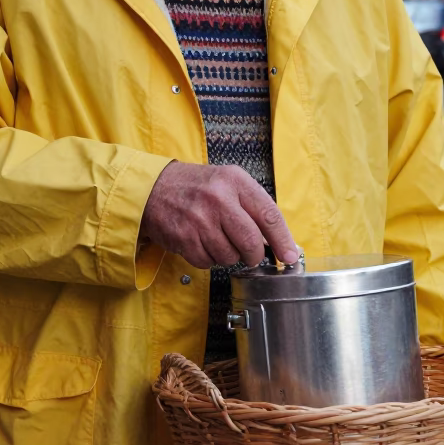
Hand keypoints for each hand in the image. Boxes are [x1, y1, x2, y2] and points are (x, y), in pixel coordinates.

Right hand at [140, 162, 298, 269]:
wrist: (153, 188)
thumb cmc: (197, 188)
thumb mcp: (228, 182)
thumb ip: (254, 207)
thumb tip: (280, 241)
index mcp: (235, 181)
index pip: (269, 215)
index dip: (283, 240)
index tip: (290, 256)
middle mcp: (218, 199)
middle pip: (251, 242)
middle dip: (254, 255)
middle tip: (251, 255)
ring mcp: (199, 219)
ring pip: (229, 256)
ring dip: (228, 256)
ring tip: (217, 239)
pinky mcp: (184, 237)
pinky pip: (208, 262)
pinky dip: (208, 259)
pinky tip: (201, 243)